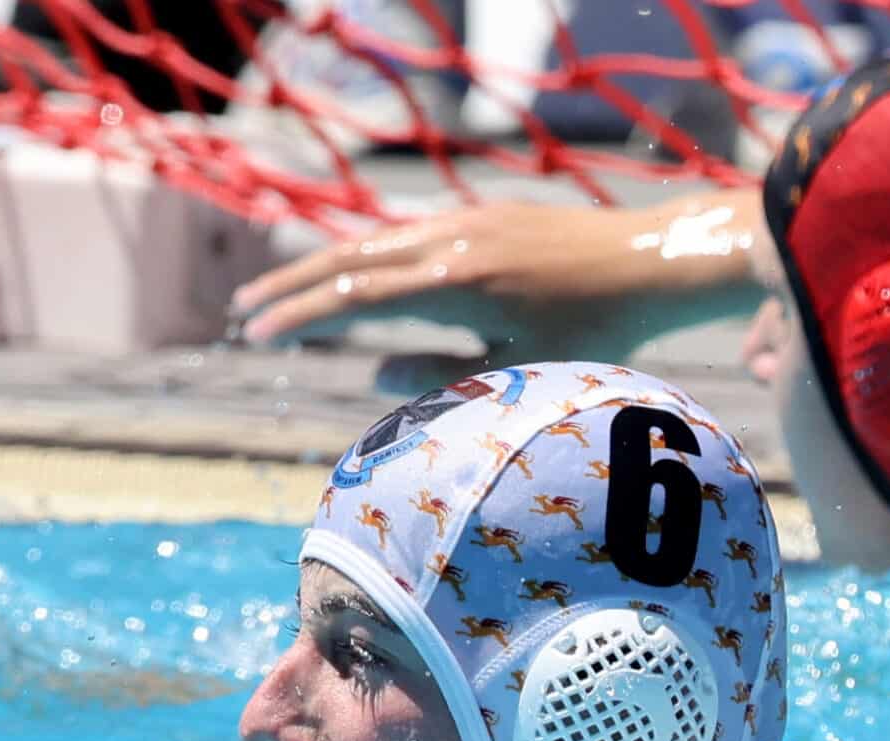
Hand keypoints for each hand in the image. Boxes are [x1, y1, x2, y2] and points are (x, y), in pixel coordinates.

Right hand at [232, 193, 765, 358]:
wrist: (650, 264)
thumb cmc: (594, 335)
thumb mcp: (516, 369)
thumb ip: (441, 374)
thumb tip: (373, 369)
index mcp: (455, 284)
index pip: (354, 296)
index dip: (299, 315)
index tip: (253, 332)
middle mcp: (451, 241)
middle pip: (349, 258)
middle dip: (291, 285)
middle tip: (239, 310)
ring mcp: (466, 222)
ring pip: (374, 240)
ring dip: (322, 267)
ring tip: (278, 292)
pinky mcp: (483, 217)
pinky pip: (406, 233)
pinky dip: (365, 254)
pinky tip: (349, 273)